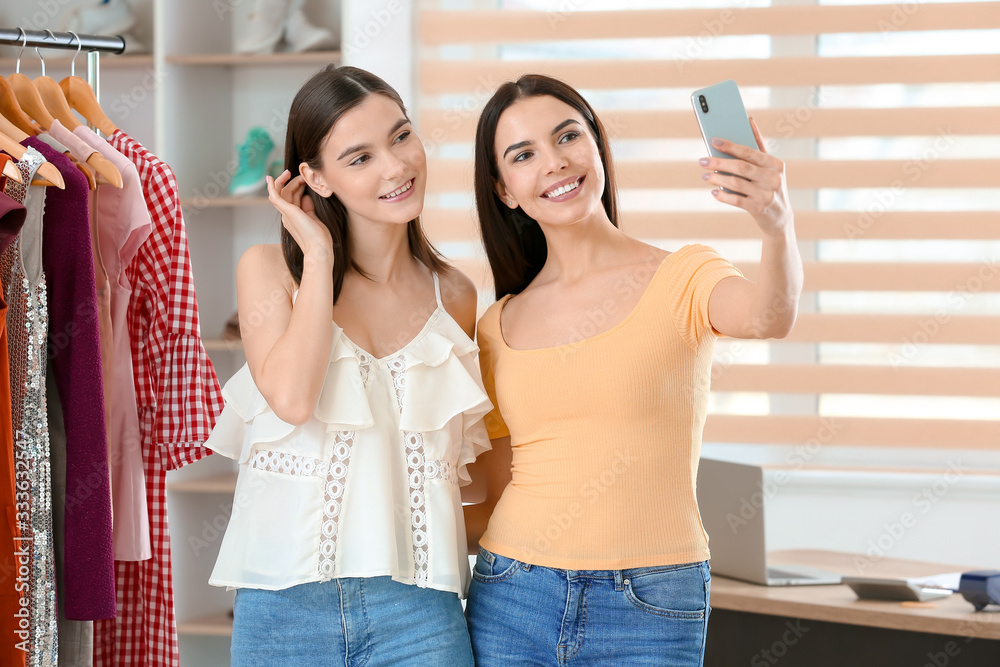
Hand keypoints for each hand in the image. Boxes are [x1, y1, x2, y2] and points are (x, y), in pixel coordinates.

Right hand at [266, 170, 333, 258]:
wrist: (319, 248)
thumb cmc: (319, 237)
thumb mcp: (314, 218)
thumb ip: (309, 208)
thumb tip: (306, 196)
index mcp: (293, 217)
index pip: (291, 198)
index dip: (297, 187)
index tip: (306, 181)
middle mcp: (286, 215)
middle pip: (286, 194)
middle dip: (294, 183)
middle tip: (304, 176)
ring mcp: (285, 213)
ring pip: (281, 193)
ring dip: (288, 182)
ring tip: (296, 174)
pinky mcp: (287, 211)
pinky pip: (275, 196)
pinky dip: (271, 187)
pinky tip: (270, 178)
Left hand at [699, 118, 792, 236]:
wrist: (780, 217)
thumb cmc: (769, 185)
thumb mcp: (769, 167)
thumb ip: (758, 145)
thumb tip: (749, 120)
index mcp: (775, 164)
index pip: (749, 152)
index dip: (730, 146)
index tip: (714, 141)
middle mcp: (773, 178)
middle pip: (740, 167)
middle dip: (719, 163)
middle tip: (702, 161)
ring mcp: (766, 194)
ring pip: (736, 183)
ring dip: (717, 179)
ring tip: (705, 176)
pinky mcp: (759, 209)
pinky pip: (736, 200)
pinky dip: (723, 195)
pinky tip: (714, 192)